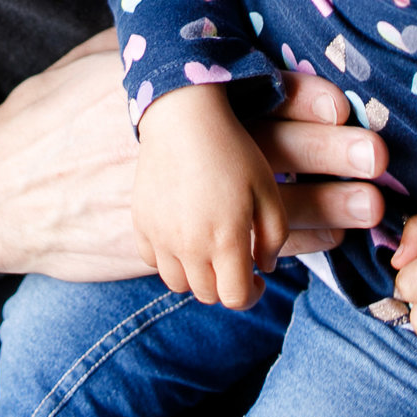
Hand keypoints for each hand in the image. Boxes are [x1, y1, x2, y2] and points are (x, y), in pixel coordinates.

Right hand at [0, 41, 386, 285]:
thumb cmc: (44, 117)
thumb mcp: (95, 60)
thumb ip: (151, 41)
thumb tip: (195, 3)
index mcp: (160, 96)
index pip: (242, 90)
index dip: (297, 94)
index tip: (342, 98)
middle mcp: (171, 151)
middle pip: (262, 149)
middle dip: (326, 152)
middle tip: (378, 153)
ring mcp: (169, 205)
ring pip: (261, 210)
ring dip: (322, 209)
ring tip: (370, 209)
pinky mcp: (163, 249)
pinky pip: (236, 253)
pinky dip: (282, 252)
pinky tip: (322, 246)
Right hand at [133, 86, 286, 308]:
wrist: (183, 118)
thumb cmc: (232, 151)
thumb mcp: (267, 191)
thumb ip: (275, 237)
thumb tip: (264, 267)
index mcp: (225, 240)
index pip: (235, 298)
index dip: (250, 295)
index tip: (256, 279)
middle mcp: (189, 246)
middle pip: (207, 294)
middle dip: (226, 286)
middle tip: (235, 263)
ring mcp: (160, 236)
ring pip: (178, 283)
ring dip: (197, 277)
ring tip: (208, 253)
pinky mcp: (141, 222)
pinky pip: (152, 260)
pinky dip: (169, 259)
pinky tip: (182, 238)